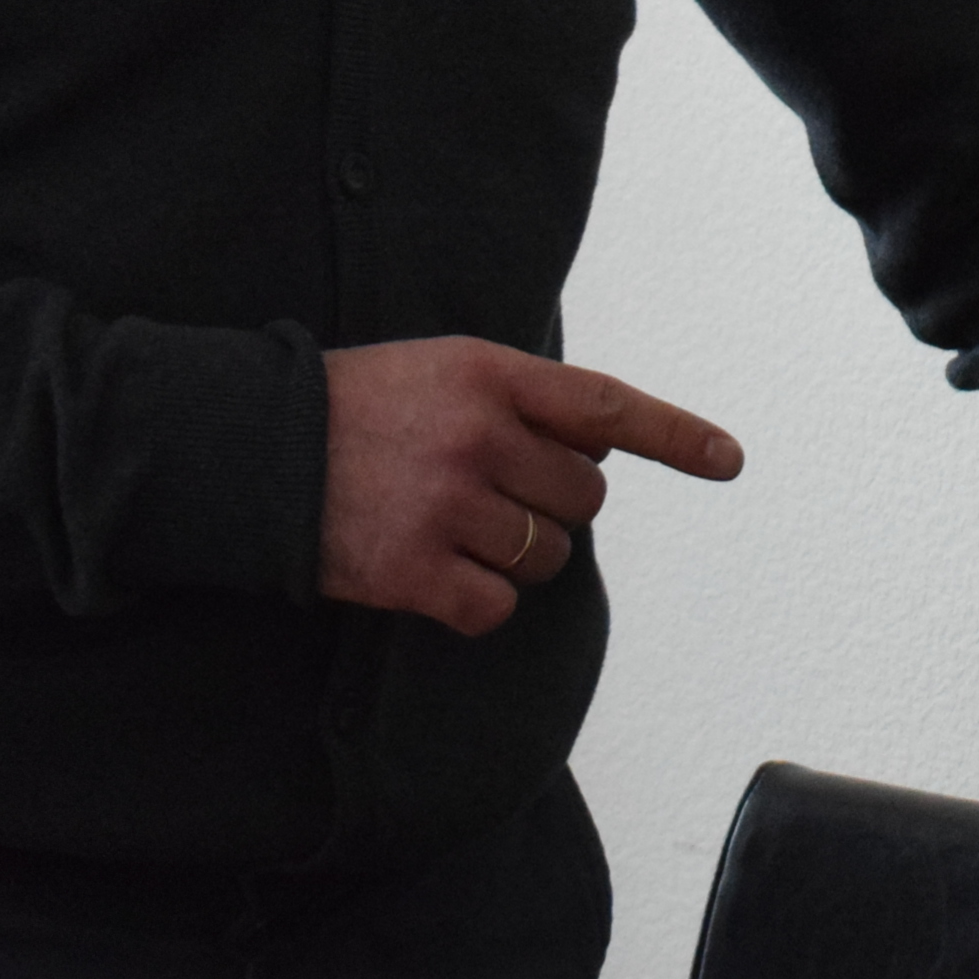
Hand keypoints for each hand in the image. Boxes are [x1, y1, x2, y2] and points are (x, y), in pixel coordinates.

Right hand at [318, 338, 742, 634]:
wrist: (249, 450)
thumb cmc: (354, 408)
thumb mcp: (440, 369)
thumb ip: (518, 399)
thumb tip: (593, 458)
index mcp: (488, 375)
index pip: (605, 407)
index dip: (675, 435)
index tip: (729, 460)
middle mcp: (477, 436)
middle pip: (583, 501)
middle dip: (552, 506)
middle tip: (488, 492)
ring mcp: (447, 506)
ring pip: (546, 559)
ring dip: (514, 556)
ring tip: (448, 525)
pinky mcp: (414, 571)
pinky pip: (496, 609)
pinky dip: (475, 603)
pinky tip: (431, 573)